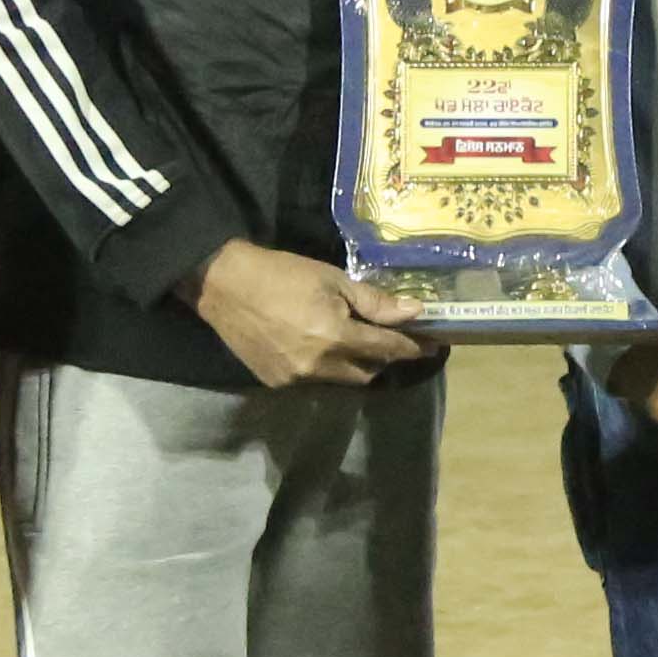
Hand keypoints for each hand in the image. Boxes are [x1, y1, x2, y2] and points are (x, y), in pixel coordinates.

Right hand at [188, 240, 432, 389]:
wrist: (223, 284)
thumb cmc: (282, 273)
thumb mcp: (332, 279)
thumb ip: (375, 302)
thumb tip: (415, 312)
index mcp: (335, 337)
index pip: (388, 349)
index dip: (413, 347)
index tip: (434, 345)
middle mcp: (319, 366)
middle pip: (368, 373)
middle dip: (383, 358)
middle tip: (389, 339)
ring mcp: (296, 379)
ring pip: (341, 381)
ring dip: (354, 365)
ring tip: (353, 342)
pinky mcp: (276, 382)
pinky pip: (314, 381)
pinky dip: (325, 368)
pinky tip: (318, 347)